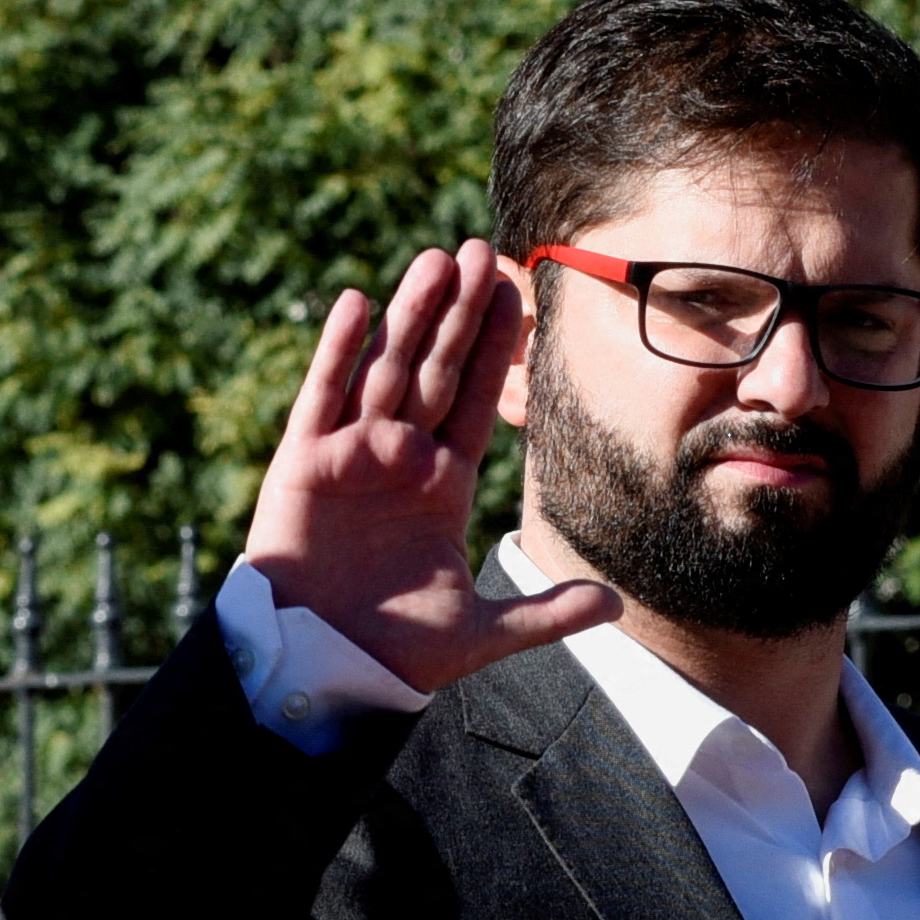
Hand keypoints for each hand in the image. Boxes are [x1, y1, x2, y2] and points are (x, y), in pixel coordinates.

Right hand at [243, 242, 614, 692]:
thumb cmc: (394, 652)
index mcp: (442, 485)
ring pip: (386, 370)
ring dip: (409, 315)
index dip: (493, 348)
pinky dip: (339, 351)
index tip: (517, 296)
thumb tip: (616, 606)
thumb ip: (547, 612)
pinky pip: (323, 397)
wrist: (323, 670)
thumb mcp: (482, 632)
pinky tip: (358, 302)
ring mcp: (351, 456)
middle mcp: (400, 458)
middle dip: (456, 312)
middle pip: (434, 370)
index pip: (475, 399)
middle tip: (479, 250)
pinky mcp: (303, 464)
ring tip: (434, 260)